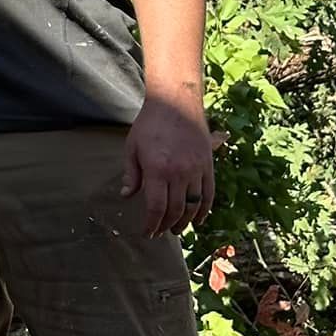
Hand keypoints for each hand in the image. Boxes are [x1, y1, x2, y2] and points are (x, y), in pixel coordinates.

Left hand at [123, 92, 215, 235]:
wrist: (175, 102)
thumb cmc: (149, 124)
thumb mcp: (132, 147)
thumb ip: (131, 174)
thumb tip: (126, 196)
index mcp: (157, 169)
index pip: (156, 208)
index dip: (151, 224)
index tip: (147, 232)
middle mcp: (179, 173)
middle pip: (175, 211)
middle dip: (166, 226)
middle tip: (160, 233)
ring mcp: (196, 170)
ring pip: (192, 206)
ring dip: (184, 221)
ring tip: (175, 228)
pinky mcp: (208, 166)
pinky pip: (208, 195)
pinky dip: (203, 211)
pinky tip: (197, 219)